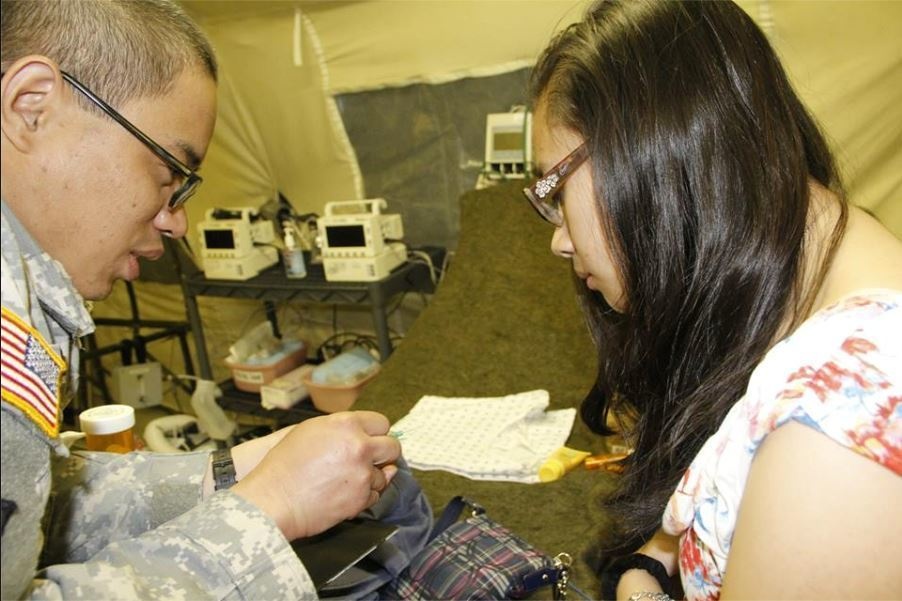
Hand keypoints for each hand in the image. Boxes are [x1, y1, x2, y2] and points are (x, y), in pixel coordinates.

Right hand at [229, 411, 400, 540]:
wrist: (273, 499)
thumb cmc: (284, 465)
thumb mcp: (310, 431)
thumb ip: (342, 429)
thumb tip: (365, 435)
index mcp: (346, 424)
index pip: (381, 423)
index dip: (376, 433)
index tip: (372, 440)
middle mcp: (359, 446)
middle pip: (392, 447)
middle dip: (385, 454)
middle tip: (372, 460)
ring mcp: (363, 473)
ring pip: (384, 475)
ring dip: (371, 478)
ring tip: (346, 480)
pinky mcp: (362, 498)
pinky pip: (375, 495)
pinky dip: (364, 496)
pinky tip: (345, 493)